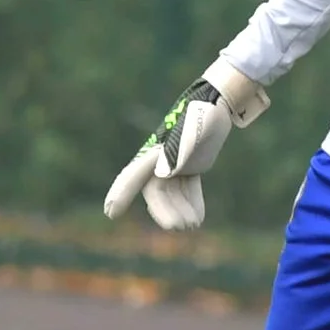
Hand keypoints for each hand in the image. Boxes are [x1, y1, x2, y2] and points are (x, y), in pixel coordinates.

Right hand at [103, 58, 269, 231]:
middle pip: (156, 192)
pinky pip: (185, 189)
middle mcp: (160, 160)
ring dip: (180, 210)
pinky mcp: (189, 166)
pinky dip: (191, 202)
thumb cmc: (203, 114)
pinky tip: (199, 217)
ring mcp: (174, 163)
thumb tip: (162, 175)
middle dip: (165, 211)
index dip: (121, 194)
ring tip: (194, 225)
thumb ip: (178, 153)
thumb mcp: (194, 132)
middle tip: (181, 227)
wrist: (218, 101)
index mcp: (156, 151)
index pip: (134, 176)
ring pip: (172, 194)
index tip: (111, 213)